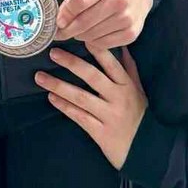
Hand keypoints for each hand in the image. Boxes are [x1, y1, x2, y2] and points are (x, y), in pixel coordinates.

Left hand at [36, 46, 147, 168]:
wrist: (147, 151)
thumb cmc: (141, 116)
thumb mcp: (139, 91)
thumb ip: (130, 69)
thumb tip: (122, 46)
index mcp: (127, 86)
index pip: (111, 63)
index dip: (97, 49)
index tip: (81, 37)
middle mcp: (118, 98)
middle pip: (92, 76)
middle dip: (71, 63)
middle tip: (53, 53)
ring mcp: (109, 116)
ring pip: (80, 97)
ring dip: (59, 85)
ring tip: (40, 77)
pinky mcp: (101, 133)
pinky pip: (79, 116)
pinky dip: (64, 106)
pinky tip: (51, 98)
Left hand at [56, 0, 153, 45]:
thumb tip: (60, 20)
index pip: (80, 0)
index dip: (66, 13)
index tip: (58, 22)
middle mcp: (119, 0)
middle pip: (84, 21)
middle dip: (68, 30)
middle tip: (60, 33)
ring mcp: (127, 18)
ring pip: (91, 35)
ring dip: (80, 36)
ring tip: (78, 31)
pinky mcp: (131, 34)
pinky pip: (102, 44)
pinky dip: (92, 42)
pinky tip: (91, 35)